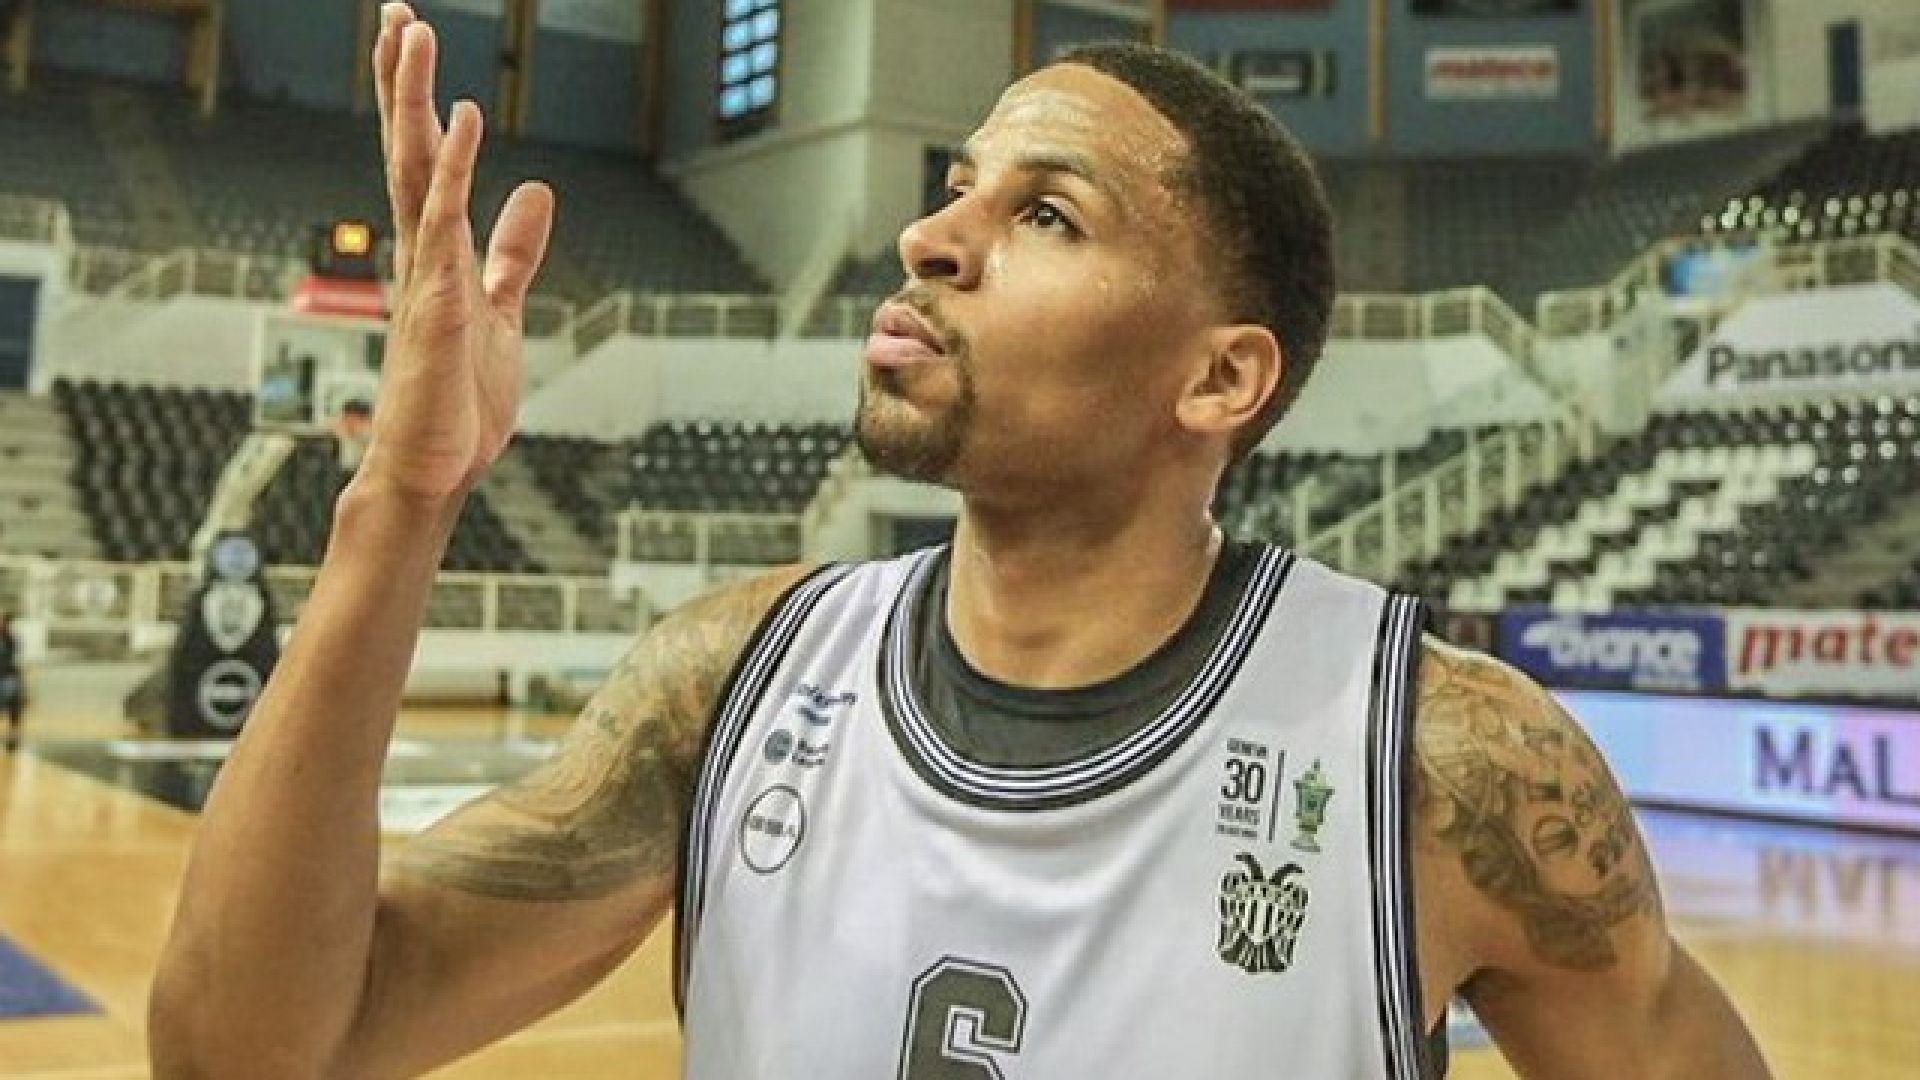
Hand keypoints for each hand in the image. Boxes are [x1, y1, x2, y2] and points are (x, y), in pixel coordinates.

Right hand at [363, 2, 553, 502]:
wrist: (433, 472)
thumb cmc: (457, 404)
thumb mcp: (501, 308)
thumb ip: (514, 253)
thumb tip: (534, 192)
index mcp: (435, 255)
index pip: (423, 161)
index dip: (419, 102)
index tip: (412, 44)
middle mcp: (421, 255)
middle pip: (407, 151)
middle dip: (402, 81)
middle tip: (397, 13)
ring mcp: (425, 277)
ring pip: (414, 174)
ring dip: (413, 104)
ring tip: (413, 37)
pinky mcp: (440, 307)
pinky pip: (445, 228)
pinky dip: (454, 173)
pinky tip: (464, 123)